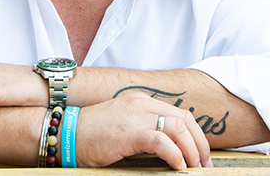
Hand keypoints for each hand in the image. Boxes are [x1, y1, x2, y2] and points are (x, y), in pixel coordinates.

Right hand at [76, 92, 212, 169]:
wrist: (65, 133)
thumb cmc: (91, 135)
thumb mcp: (123, 125)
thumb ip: (144, 127)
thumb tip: (169, 146)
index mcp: (141, 101)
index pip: (180, 114)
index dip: (196, 135)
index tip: (201, 154)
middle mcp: (141, 103)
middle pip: (185, 120)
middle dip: (200, 144)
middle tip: (204, 164)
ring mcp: (135, 115)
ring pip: (178, 129)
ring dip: (192, 151)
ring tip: (194, 168)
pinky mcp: (129, 131)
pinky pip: (161, 141)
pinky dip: (175, 155)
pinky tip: (178, 167)